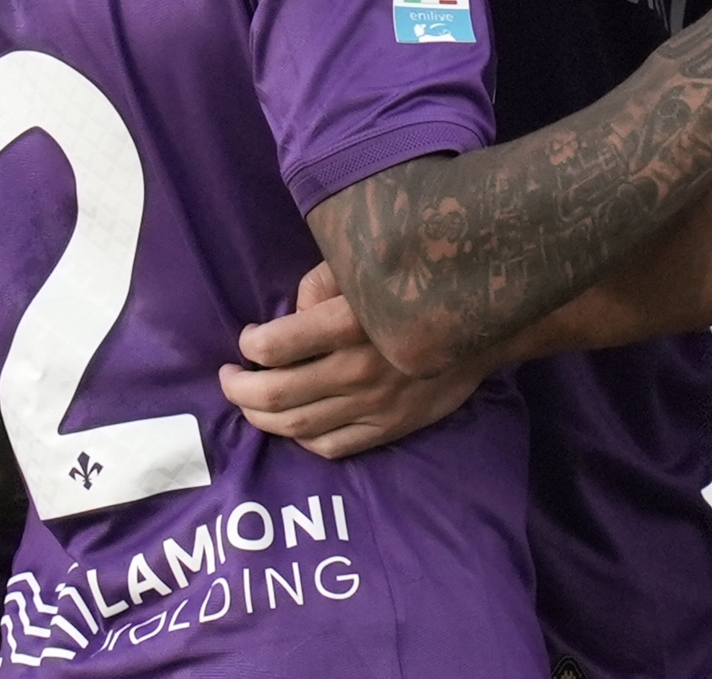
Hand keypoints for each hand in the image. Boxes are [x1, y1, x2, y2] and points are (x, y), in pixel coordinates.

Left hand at [220, 263, 486, 458]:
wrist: (483, 326)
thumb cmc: (417, 286)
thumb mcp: (366, 265)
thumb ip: (321, 283)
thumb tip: (290, 314)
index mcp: (350, 323)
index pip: (273, 346)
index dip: (248, 344)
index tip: (247, 338)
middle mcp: (358, 370)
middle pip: (274, 395)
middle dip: (238, 388)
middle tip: (228, 377)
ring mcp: (374, 405)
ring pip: (295, 426)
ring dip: (259, 417)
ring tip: (247, 402)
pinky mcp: (388, 428)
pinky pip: (330, 446)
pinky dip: (300, 439)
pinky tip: (291, 424)